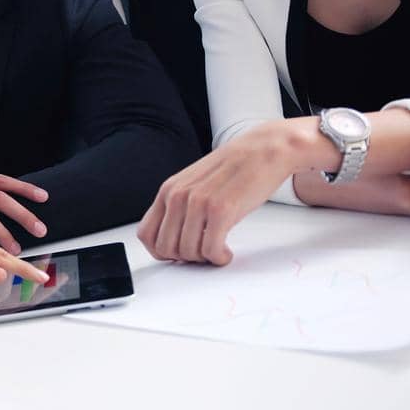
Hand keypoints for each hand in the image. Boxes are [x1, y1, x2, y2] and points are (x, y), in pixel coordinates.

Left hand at [137, 123, 301, 264]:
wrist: (264, 150)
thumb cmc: (233, 169)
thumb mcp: (194, 183)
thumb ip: (179, 205)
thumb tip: (171, 238)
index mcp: (168, 190)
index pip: (145, 234)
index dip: (160, 251)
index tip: (178, 253)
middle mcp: (178, 196)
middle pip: (165, 248)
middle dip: (184, 258)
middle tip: (202, 252)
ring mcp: (198, 203)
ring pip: (188, 252)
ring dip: (204, 259)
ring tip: (217, 249)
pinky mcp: (222, 210)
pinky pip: (210, 250)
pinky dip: (219, 258)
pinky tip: (226, 252)